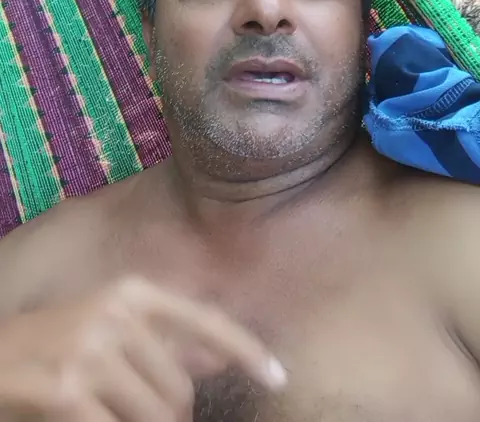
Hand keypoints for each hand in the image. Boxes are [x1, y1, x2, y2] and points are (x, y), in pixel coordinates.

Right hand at [0, 276, 285, 420]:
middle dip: (170, 417)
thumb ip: (160, 343)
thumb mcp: (108, 331)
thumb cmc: (55, 346)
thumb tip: (214, 362)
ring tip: (108, 414)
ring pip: (156, 418)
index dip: (245, 350)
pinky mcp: (67, 391)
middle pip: (181, 390)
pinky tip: (92, 420)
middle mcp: (115, 314)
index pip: (204, 320)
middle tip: (133, 413)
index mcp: (130, 293)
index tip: (280, 377)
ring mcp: (90, 350)